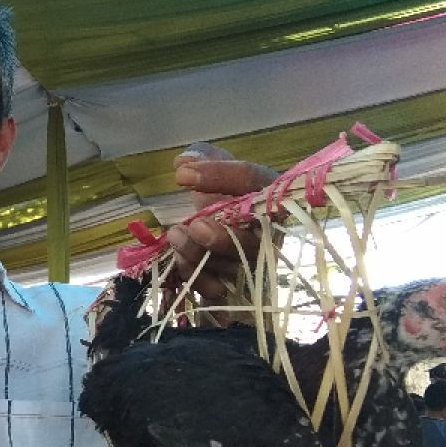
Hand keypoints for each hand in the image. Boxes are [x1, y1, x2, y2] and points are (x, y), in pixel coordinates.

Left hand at [166, 143, 277, 303]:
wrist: (219, 240)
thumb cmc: (224, 201)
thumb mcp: (218, 172)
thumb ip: (205, 158)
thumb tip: (184, 160)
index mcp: (268, 194)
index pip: (253, 181)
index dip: (220, 176)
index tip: (181, 175)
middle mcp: (269, 231)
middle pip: (255, 239)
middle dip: (222, 236)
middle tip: (195, 226)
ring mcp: (255, 263)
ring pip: (234, 267)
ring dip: (199, 253)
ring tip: (175, 236)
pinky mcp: (237, 287)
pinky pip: (218, 288)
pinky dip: (195, 275)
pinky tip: (179, 258)